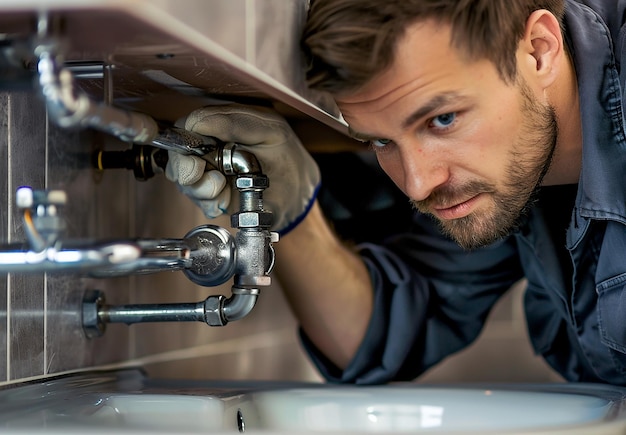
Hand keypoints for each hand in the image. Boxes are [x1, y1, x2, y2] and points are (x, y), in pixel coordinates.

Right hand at [165, 105, 320, 234]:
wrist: (299, 194)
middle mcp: (210, 147)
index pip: (186, 126)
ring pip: (184, 180)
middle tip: (213, 180)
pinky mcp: (212, 196)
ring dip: (202, 190)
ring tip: (225, 190)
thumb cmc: (288, 156)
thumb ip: (237, 122)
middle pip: (178, 155)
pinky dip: (211, 203)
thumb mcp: (270, 131)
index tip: (199, 155)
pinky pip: (198, 200)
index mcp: (222, 123)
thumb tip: (199, 121)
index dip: (187, 141)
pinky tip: (227, 200)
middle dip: (189, 171)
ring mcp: (208, 172)